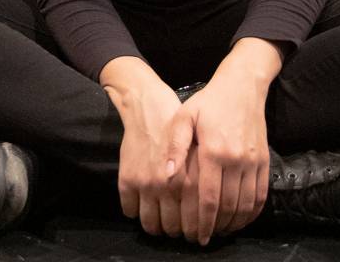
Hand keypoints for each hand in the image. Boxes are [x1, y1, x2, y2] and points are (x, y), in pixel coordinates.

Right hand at [101, 58, 193, 238]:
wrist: (148, 106)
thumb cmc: (180, 127)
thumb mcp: (200, 151)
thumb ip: (204, 178)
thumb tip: (212, 208)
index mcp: (189, 178)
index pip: (194, 220)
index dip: (196, 231)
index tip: (197, 232)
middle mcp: (167, 185)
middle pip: (174, 227)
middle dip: (179, 233)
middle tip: (182, 231)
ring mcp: (144, 184)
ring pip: (151, 224)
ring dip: (158, 229)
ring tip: (163, 225)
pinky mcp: (126, 180)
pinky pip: (129, 210)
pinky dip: (136, 214)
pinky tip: (144, 208)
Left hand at [178, 77, 270, 242]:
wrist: (242, 86)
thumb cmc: (208, 102)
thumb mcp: (184, 117)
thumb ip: (174, 146)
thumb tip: (165, 175)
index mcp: (214, 151)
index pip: (209, 198)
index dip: (203, 222)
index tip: (197, 236)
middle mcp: (237, 160)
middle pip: (228, 206)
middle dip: (216, 227)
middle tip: (205, 237)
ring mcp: (253, 161)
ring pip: (246, 204)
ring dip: (234, 223)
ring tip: (220, 231)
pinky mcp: (264, 161)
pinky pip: (261, 195)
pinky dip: (252, 212)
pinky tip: (240, 219)